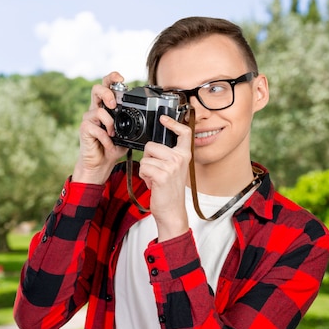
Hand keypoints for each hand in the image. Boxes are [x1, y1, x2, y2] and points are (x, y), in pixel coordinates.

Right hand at [72, 72, 127, 184]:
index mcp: (106, 107)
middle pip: (96, 89)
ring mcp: (89, 118)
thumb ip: (132, 124)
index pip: (107, 86)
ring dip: (110, 124)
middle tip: (113, 103)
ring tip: (113, 134)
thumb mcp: (127, 134)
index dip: (112, 78)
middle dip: (106, 93)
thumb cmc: (112, 147)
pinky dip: (106, 138)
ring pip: (99, 110)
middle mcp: (96, 109)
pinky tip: (108, 144)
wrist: (101, 163)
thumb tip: (148, 118)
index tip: (121, 78)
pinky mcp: (84, 128)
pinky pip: (97, 128)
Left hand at [138, 115, 192, 240]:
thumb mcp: (174, 169)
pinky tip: (153, 183)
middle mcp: (180, 158)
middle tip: (157, 172)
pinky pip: (144, 167)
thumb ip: (168, 156)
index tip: (164, 118)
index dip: (173, 123)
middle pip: (152, 145)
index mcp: (184, 155)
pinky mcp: (162, 174)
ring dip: (146, 169)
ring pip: (146, 157)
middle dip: (148, 158)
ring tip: (155, 178)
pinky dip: (144, 176)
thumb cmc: (170, 191)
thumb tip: (154, 145)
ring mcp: (172, 166)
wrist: (172, 210)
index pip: (183, 133)